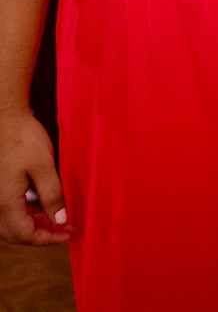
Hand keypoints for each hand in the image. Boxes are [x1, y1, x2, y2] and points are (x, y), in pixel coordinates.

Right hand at [0, 110, 68, 245]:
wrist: (4, 121)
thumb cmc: (24, 140)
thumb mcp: (44, 166)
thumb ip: (52, 195)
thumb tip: (61, 220)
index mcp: (5, 202)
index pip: (25, 235)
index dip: (48, 238)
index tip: (69, 232)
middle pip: (15, 235)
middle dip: (41, 236)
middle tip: (65, 229)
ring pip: (11, 225)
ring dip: (33, 227)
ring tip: (57, 220)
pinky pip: (9, 212)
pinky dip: (26, 215)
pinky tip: (42, 207)